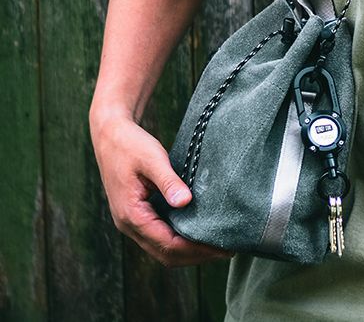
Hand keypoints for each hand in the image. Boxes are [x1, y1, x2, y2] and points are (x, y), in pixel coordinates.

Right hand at [90, 111, 232, 266]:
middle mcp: (129, 225)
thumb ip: (168, 181)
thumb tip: (186, 202)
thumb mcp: (152, 159)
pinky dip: (179, 239)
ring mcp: (132, 222)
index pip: (167, 244)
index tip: (220, 247)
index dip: (195, 249)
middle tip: (225, 250)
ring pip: (162, 248)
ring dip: (188, 250)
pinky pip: (159, 236)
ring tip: (216, 244)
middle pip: (165, 254)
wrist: (110, 135)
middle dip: (195, 255)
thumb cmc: (131, 145)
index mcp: (131, 215)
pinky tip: (197, 230)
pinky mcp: (138, 214)